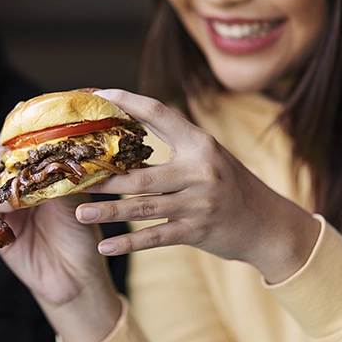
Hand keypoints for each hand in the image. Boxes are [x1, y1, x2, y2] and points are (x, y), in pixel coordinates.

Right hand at [0, 145, 120, 341]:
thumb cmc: (81, 235)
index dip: (14, 143)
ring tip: (11, 186)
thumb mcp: (77, 201)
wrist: (77, 276)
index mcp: (35, 177)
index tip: (21, 141)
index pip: (16, 151)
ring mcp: (5, 210)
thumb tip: (55, 151)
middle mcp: (17, 190)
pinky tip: (13, 209)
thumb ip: (61, 177)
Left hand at [75, 89, 319, 283]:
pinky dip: (129, 243)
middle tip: (73, 177)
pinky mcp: (197, 230)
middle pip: (141, 174)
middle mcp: (200, 170)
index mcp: (200, 143)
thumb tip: (127, 125)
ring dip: (108, 212)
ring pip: (143, 207)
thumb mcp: (208, 155)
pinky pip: (155, 237)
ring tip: (79, 211)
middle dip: (104, 177)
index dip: (127, 102)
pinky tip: (106, 247)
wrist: (268, 224)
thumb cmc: (230, 185)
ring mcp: (199, 202)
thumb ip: (175, 143)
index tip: (97, 95)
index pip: (159, 114)